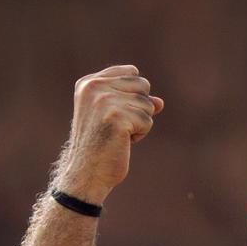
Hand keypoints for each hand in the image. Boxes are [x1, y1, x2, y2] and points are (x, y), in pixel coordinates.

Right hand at [55, 64, 164, 202]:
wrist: (86, 173)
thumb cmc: (101, 145)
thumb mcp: (117, 117)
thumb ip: (136, 103)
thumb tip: (160, 102)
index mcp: (89, 83)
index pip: (132, 72)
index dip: (134, 95)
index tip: (116, 114)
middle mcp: (94, 87)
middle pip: (143, 86)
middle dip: (139, 108)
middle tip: (118, 126)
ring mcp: (104, 101)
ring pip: (147, 104)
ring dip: (140, 123)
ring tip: (119, 135)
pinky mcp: (117, 117)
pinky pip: (148, 121)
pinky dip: (140, 135)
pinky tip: (122, 142)